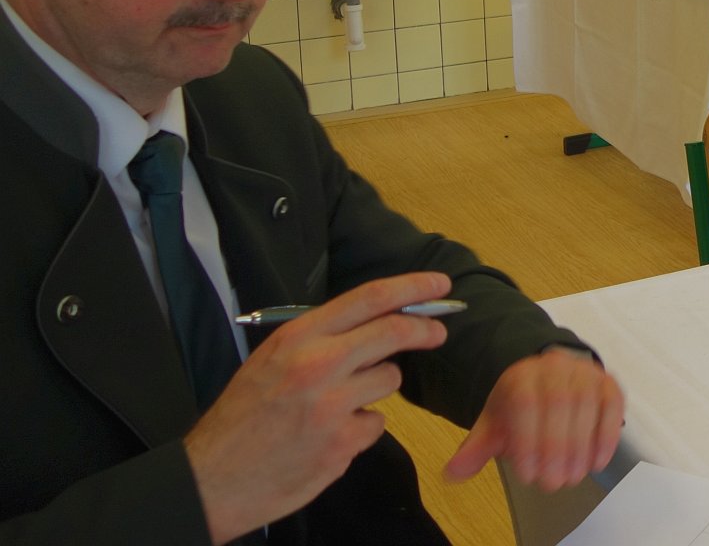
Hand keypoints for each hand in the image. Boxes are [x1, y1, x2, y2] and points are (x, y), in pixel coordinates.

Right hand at [185, 272, 454, 545]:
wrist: (212, 479)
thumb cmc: (243, 416)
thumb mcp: (271, 360)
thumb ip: (321, 339)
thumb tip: (378, 318)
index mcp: (298, 337)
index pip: (370, 298)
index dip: (413, 287)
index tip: (440, 284)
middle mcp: (317, 364)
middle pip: (393, 332)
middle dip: (424, 330)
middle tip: (437, 332)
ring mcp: (332, 406)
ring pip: (390, 380)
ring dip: (377, 387)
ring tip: (338, 402)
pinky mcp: (341, 444)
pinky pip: (376, 423)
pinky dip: (362, 428)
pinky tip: (330, 435)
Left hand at [445, 346, 624, 490]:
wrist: (548, 377)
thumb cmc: (520, 406)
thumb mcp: (495, 423)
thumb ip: (476, 448)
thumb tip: (452, 472)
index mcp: (520, 375)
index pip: (525, 403)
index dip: (528, 441)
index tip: (528, 475)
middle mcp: (554, 366)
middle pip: (559, 403)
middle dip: (557, 448)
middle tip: (554, 483)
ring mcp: (584, 372)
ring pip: (587, 404)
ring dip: (582, 446)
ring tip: (573, 477)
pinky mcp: (607, 382)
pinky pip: (612, 405)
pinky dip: (607, 435)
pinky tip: (597, 461)